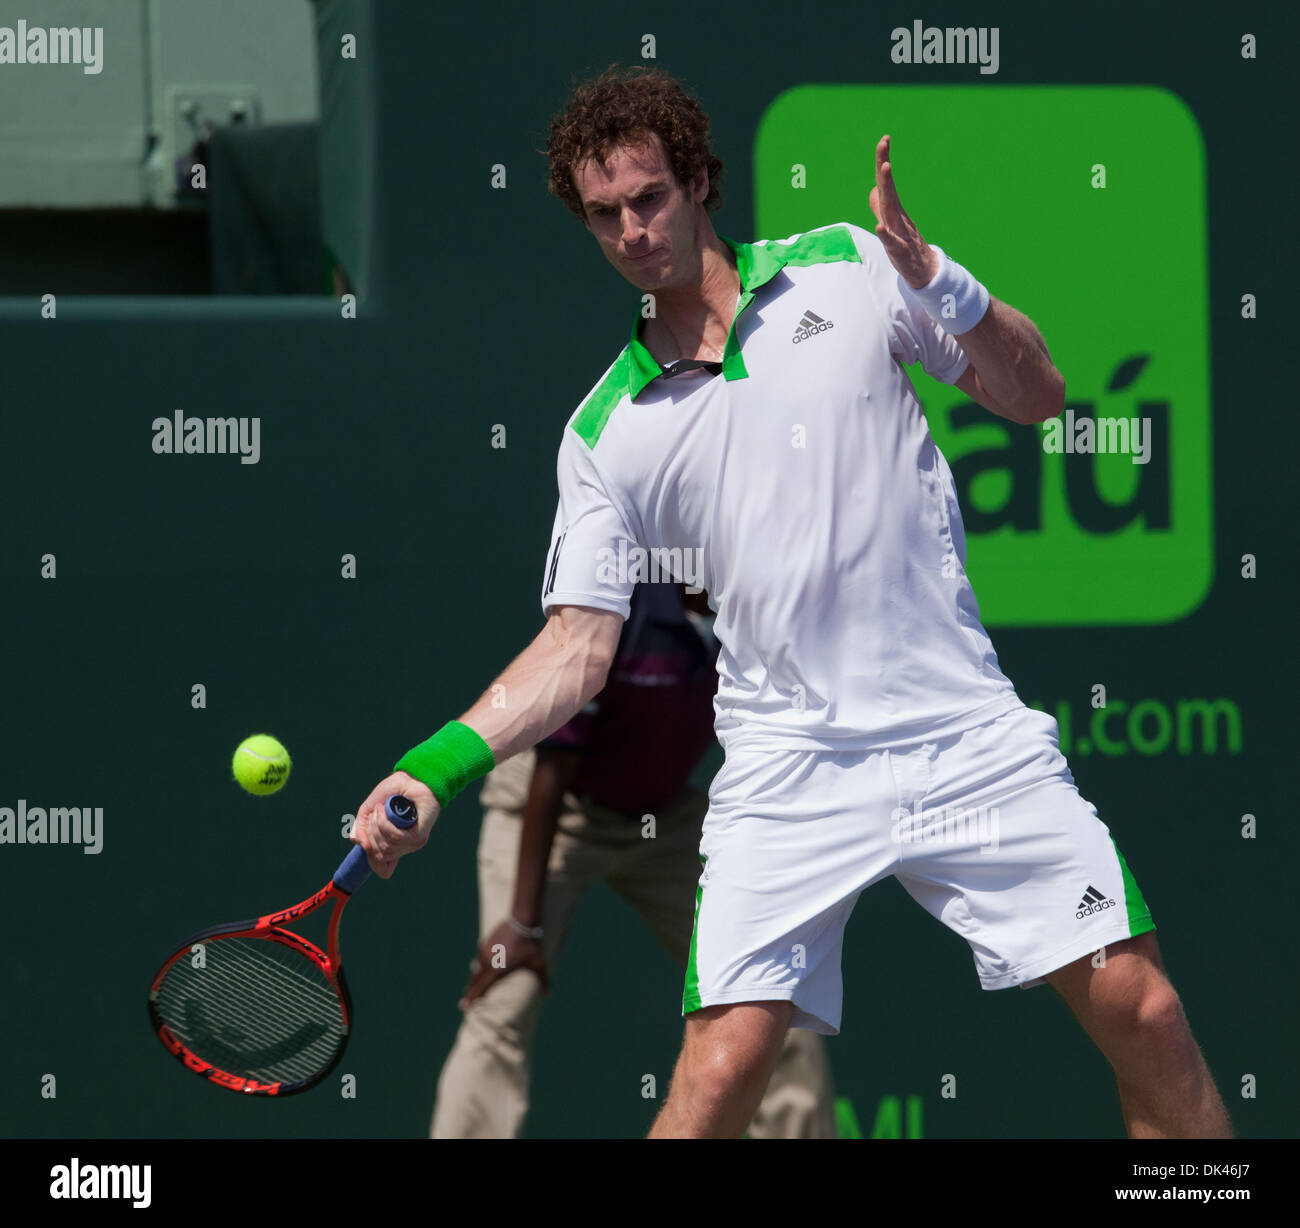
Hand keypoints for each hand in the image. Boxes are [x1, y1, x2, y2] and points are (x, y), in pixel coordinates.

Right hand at [350, 770, 439, 877]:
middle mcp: (403, 847)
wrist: (411, 778)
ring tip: (380, 808)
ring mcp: (412, 843)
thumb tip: (356, 842)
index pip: (383, 869)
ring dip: (377, 825)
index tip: (366, 842)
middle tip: (374, 813)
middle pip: (378, 855)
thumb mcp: (369, 810)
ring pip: (385, 847)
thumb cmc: (393, 793)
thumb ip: (361, 827)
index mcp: (393, 844)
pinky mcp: (419, 837)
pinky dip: (385, 823)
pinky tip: (386, 810)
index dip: (371, 860)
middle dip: (369, 833)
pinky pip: (395, 838)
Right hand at [460, 919, 549, 1008]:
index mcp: (497, 969)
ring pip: (475, 969)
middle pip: (475, 981)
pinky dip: (477, 966)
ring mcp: (485, 951)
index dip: (472, 998)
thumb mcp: (539, 963)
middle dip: (469, 992)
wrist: (522, 920)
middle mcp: (488, 962)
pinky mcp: (485, 942)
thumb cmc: (531, 943)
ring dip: (472, 980)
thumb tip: (547, 994)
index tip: (465, 1006)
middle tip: (463, 1003)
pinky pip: (479, 958)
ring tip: (469, 987)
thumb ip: (542, 979)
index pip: (481, 987)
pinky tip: (477, 969)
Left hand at [868, 134, 938, 289]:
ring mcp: (898, 232)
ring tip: (885, 167)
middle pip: (888, 187)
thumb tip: (873, 191)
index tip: (884, 139)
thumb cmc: (904, 246)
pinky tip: (879, 226)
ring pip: (891, 208)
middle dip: (884, 164)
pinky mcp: (898, 251)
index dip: (882, 162)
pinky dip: (885, 234)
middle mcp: (896, 216)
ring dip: (887, 187)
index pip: (885, 183)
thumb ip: (880, 208)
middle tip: (883, 142)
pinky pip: (891, 242)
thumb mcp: (890, 224)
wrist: (922, 270)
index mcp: (893, 209)